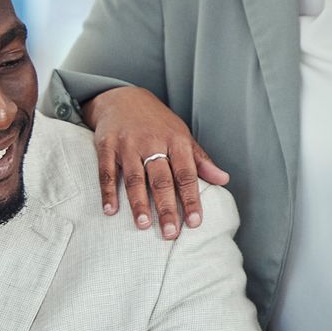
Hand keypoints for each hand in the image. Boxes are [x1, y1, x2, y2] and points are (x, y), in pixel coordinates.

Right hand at [85, 86, 229, 239]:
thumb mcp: (182, 136)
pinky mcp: (106, 145)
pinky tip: (110, 210)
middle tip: (171, 233)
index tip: (195, 222)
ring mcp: (128, 144)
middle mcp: (153, 142)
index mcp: (176, 141)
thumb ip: (201, 161)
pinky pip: (107, 172)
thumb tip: (224, 180)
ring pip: (135, 178)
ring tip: (144, 225)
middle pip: (161, 180)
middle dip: (166, 207)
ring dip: (139, 203)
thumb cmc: (158, 123)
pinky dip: (108, 192)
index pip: (186, 174)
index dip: (191, 199)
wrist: (123, 98)